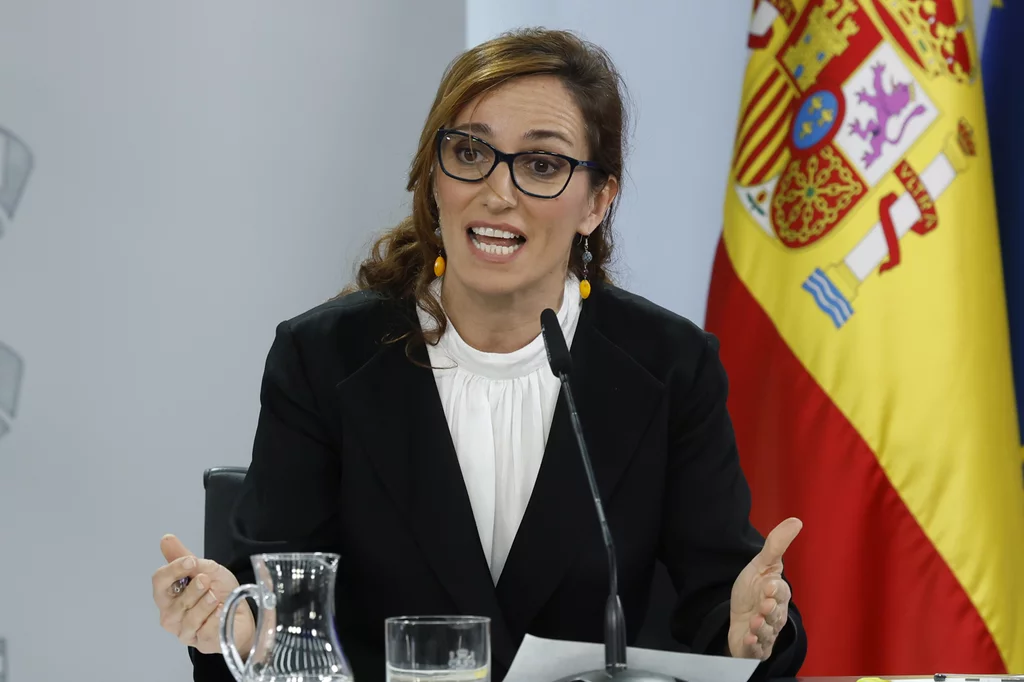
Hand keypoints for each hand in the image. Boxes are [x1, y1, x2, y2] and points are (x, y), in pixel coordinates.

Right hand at [152, 534, 254, 655]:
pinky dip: (216, 618)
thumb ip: (184, 556)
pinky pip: (207, 630)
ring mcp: (185, 631)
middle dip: (193, 588)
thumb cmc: (220, 591)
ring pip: (190, 617)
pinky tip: (221, 611)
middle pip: (173, 602)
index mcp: (169, 595)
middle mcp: (171, 615)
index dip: (174, 570)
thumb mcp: (206, 569)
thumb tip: (166, 539)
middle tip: (206, 580)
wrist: (241, 612)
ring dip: (206, 603)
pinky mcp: (201, 643)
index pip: (159, 581)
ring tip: (216, 597)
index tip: (191, 562)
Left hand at [727, 517, 801, 659]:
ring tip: (753, 623)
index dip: (775, 589)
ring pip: (767, 633)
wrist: (738, 618)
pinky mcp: (755, 647)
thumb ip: (776, 545)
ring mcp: (766, 633)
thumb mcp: (762, 565)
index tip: (768, 584)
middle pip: (776, 614)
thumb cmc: (753, 591)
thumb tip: (796, 520)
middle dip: (770, 611)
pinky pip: (757, 649)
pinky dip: (753, 645)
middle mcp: (775, 616)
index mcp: (778, 595)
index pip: (781, 592)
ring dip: (761, 628)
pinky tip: (748, 639)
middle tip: (763, 606)